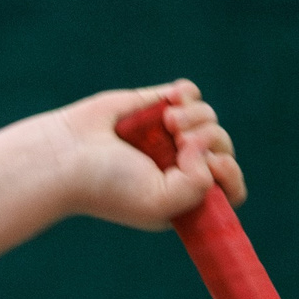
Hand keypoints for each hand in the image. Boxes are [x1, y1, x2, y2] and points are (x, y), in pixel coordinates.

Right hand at [45, 79, 244, 229]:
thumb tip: (205, 146)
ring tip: (169, 124)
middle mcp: (179, 166)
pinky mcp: (157, 104)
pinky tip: (169, 105)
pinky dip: (187, 95)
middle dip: (211, 142)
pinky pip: (192, 94)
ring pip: (210, 119)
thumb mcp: (161, 204)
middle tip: (182, 144)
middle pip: (224, 149)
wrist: (69, 155)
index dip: (230, 174)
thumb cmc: (108, 187)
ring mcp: (169, 135)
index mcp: (182, 197)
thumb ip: (199, 187)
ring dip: (196, 118)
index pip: (229, 188)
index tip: (211, 166)